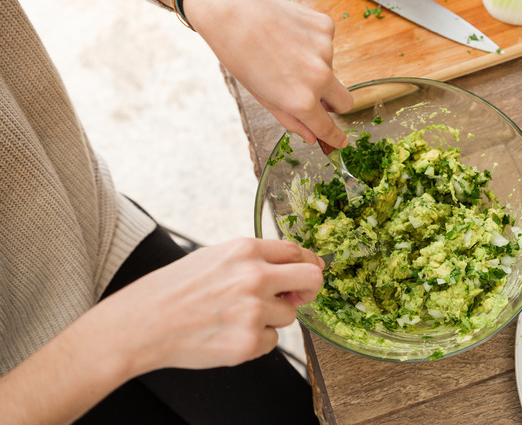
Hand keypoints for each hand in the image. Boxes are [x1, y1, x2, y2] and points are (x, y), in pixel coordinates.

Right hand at [101, 238, 323, 371]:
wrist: (140, 324)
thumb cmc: (172, 290)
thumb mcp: (213, 257)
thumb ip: (252, 259)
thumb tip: (291, 266)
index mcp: (244, 250)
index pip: (297, 251)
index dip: (308, 264)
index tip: (309, 273)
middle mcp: (254, 277)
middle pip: (311, 278)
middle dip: (309, 289)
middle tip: (296, 297)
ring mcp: (253, 310)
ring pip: (290, 315)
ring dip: (272, 318)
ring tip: (237, 317)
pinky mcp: (248, 341)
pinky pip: (273, 341)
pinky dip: (257, 340)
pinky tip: (228, 334)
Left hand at [183, 0, 353, 147]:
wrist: (233, 12)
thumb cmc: (240, 55)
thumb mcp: (262, 97)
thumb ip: (290, 119)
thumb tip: (311, 136)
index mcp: (301, 101)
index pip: (328, 127)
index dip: (335, 137)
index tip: (341, 141)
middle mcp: (319, 77)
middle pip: (345, 102)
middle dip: (335, 104)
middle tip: (316, 97)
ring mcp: (326, 51)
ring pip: (332, 69)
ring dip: (316, 67)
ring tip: (286, 53)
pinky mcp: (326, 27)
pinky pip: (327, 44)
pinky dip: (313, 44)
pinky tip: (291, 36)